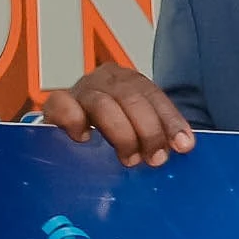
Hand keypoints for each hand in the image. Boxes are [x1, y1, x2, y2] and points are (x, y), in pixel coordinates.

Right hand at [37, 66, 195, 166]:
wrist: (68, 121)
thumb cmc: (107, 127)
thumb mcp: (135, 125)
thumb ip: (155, 133)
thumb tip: (182, 148)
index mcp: (129, 80)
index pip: (154, 96)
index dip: (170, 121)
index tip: (183, 145)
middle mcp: (105, 79)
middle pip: (132, 99)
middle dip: (148, 131)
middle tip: (155, 158)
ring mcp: (80, 90)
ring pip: (103, 105)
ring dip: (121, 134)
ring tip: (129, 159)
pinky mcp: (55, 103)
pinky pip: (62, 105)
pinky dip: (74, 121)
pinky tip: (84, 139)